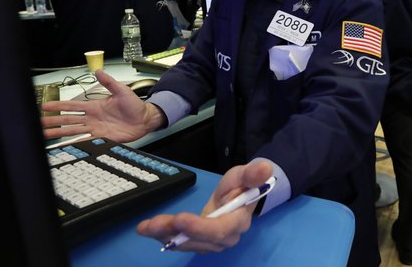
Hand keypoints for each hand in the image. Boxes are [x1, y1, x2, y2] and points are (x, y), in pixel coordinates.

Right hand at [40, 69, 160, 141]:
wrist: (144, 119)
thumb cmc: (134, 105)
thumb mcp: (121, 90)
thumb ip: (109, 82)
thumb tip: (98, 71)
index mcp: (94, 106)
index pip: (72, 106)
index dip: (59, 106)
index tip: (46, 106)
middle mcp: (92, 118)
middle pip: (68, 120)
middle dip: (53, 121)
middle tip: (38, 123)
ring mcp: (95, 128)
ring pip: (73, 131)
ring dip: (59, 133)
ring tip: (46, 135)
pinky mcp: (102, 138)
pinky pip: (86, 140)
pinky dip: (76, 143)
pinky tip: (65, 145)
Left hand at [137, 160, 273, 252]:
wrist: (237, 196)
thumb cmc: (241, 184)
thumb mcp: (244, 175)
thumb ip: (252, 174)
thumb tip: (265, 168)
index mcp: (238, 221)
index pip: (220, 230)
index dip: (200, 228)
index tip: (180, 219)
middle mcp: (225, 238)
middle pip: (199, 241)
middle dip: (176, 233)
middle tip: (154, 223)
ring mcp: (210, 243)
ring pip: (186, 243)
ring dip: (164, 235)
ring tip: (145, 226)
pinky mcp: (198, 242)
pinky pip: (180, 242)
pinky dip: (162, 236)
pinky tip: (146, 229)